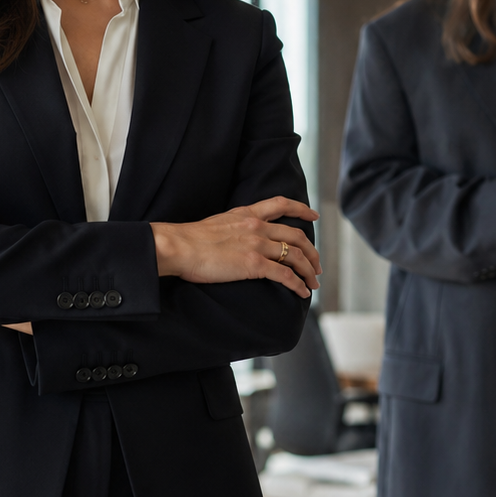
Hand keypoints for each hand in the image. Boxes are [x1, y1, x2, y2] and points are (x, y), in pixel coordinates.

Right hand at [152, 197, 320, 297]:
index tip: (314, 216)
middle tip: (316, 265)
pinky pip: (285, 275)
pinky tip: (303, 292)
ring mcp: (256, 245)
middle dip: (311, 252)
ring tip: (313, 282)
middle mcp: (256, 227)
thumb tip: (236, 239)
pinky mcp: (253, 264)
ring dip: (309, 270)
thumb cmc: (189, 240)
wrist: (178, 246)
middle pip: (295, 236)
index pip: (280, 204)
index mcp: (247, 214)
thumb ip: (233, 227)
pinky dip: (298, 284)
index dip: (301, 209)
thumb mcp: (217, 223)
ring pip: (295, 256)